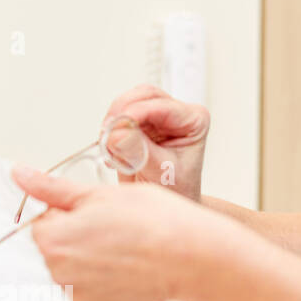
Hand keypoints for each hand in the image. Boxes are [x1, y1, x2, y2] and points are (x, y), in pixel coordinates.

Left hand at [10, 165, 217, 300]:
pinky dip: (107, 279)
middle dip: (76, 236)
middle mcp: (58, 275)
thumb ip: (51, 188)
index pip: (42, 222)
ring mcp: (80, 298)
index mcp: (51, 242)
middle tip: (114, 227)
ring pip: (75, 270)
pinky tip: (130, 267)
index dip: (68, 212)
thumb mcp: (97, 194)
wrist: (192, 256)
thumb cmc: (152, 221)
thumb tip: (19, 174)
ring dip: (91, 258)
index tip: (96, 211)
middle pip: (56, 248)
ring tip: (125, 246)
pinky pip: (93, 290)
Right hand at [104, 84, 209, 201]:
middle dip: (122, 113)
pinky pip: (118, 116)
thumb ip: (140, 151)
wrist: (166, 205)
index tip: (116, 127)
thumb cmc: (176, 190)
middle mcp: (176, 114)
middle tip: (107, 135)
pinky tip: (110, 150)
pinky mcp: (139, 123)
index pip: (162, 106)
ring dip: (113, 121)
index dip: (135, 113)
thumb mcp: (161, 172)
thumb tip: (118, 133)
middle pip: (144, 96)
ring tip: (108, 146)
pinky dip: (109, 129)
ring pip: (128, 102)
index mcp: (193, 121)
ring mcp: (156, 117)